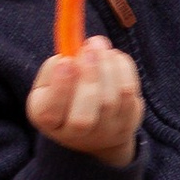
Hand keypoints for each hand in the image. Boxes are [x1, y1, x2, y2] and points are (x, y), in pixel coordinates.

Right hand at [27, 40, 142, 165]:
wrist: (93, 127)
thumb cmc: (65, 96)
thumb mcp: (49, 84)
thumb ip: (54, 68)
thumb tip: (71, 54)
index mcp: (49, 123)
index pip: (50, 113)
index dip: (60, 87)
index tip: (67, 61)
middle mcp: (76, 135)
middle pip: (83, 116)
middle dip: (89, 77)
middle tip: (90, 46)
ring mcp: (105, 132)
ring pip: (111, 101)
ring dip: (108, 66)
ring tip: (100, 45)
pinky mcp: (128, 124)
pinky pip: (130, 94)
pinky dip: (124, 69)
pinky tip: (114, 56)